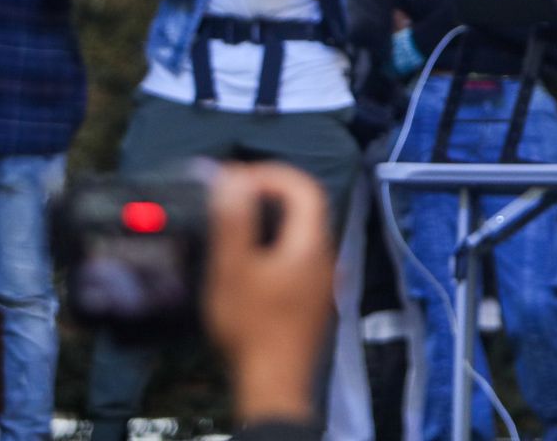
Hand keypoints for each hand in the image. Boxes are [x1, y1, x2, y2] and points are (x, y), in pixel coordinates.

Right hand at [204, 162, 333, 426]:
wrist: (275, 382)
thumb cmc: (253, 326)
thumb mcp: (233, 269)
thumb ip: (234, 221)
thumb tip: (231, 178)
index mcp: (312, 242)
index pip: (304, 186)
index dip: (271, 173)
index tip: (236, 177)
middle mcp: (325, 255)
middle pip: (306, 206)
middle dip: (269, 191)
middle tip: (232, 193)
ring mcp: (323, 277)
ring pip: (302, 230)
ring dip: (271, 216)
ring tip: (235, 219)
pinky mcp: (313, 296)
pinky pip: (298, 253)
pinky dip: (275, 241)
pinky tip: (249, 256)